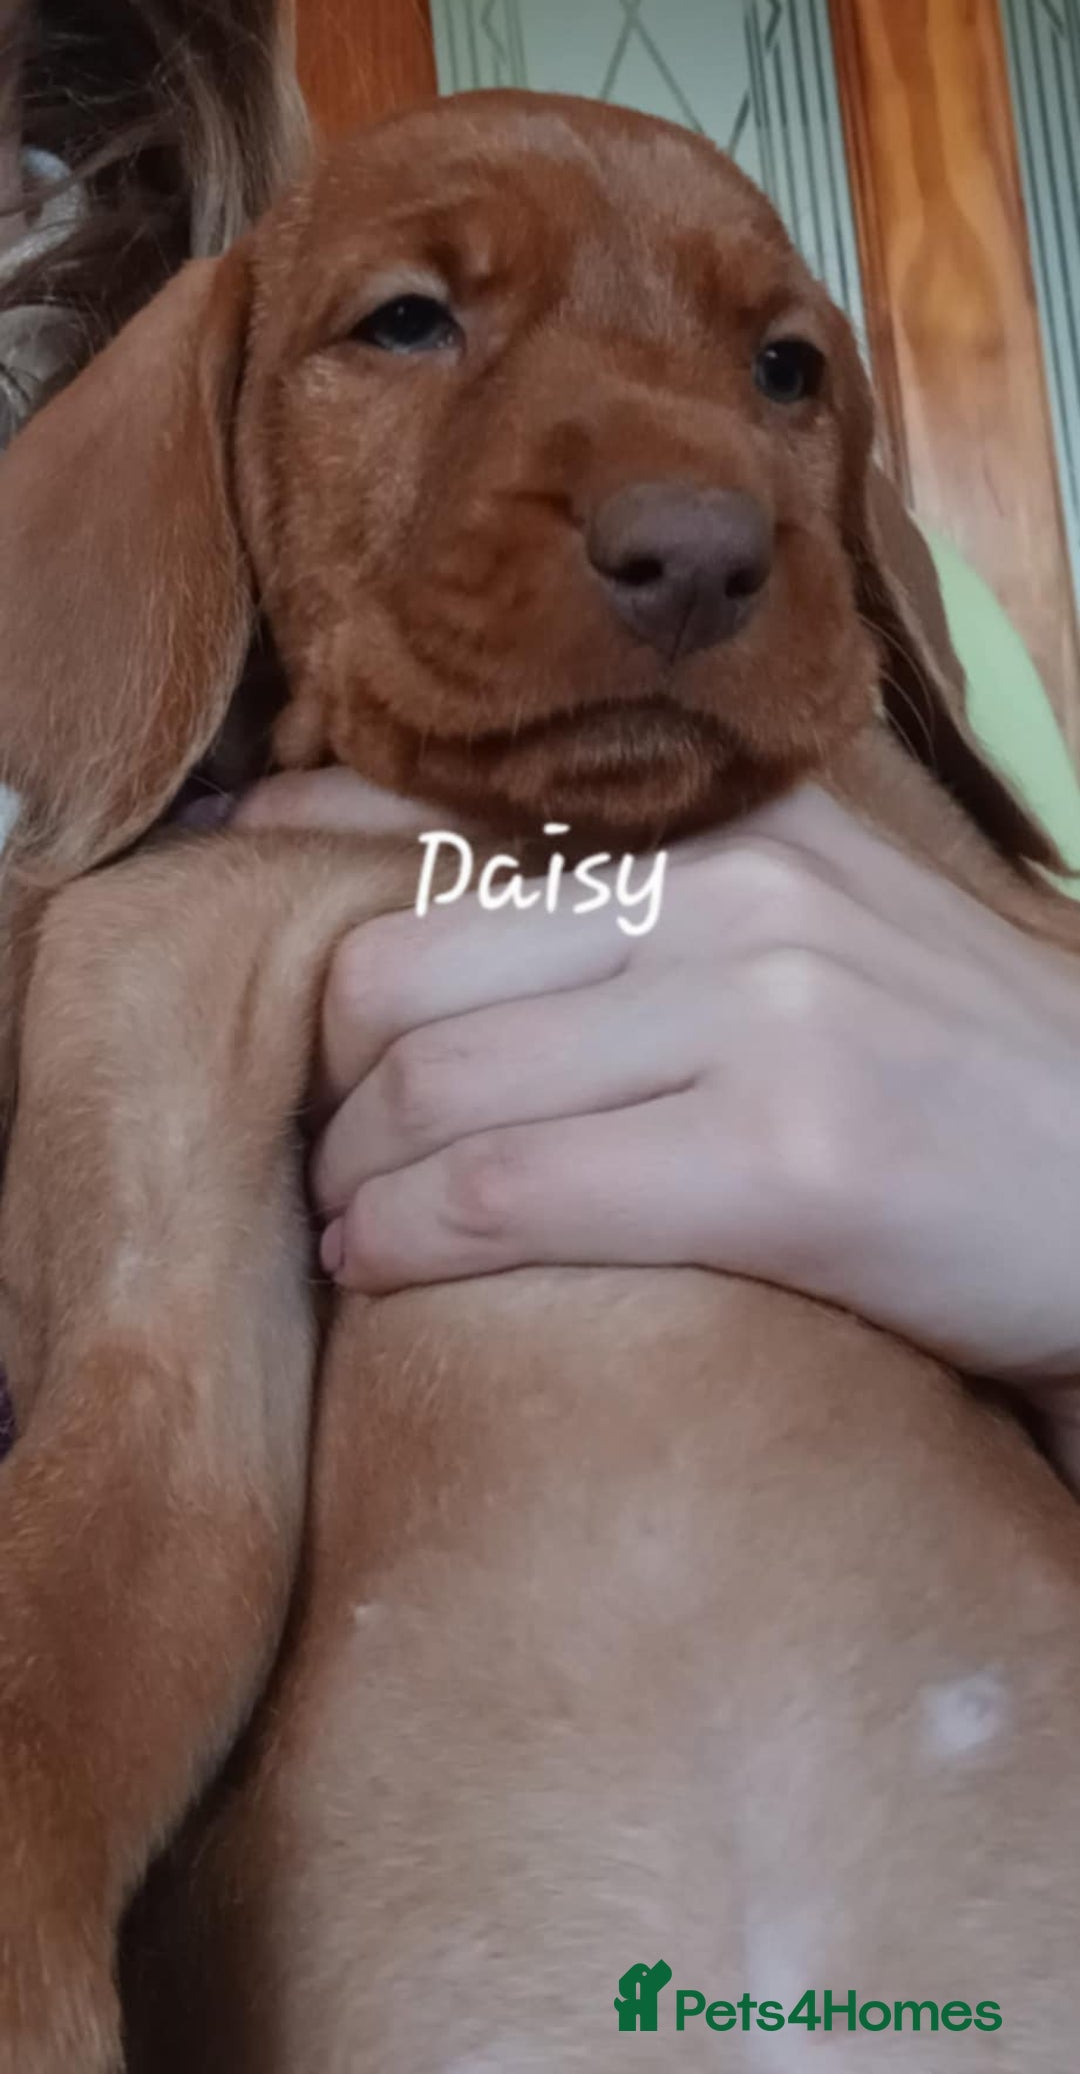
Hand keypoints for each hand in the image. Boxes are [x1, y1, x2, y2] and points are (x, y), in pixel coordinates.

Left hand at [237, 772, 1079, 1453]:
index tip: (229, 921)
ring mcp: (767, 1017)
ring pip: (433, 1084)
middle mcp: (739, 895)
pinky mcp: (788, 1160)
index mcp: (738, 828)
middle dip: (317, 1070)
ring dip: (346, 1174)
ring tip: (340, 1221)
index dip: (296, 869)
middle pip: (396, 963)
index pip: (442, 814)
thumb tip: (431, 904)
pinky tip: (383, 1270)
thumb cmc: (956, 1075)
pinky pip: (510, 1193)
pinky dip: (408, 1240)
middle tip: (312, 1139)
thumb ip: (648, 905)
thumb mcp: (819, 930)